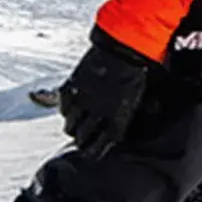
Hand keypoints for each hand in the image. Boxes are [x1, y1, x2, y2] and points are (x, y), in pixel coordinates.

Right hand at [59, 28, 154, 158]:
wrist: (124, 49)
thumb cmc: (137, 74)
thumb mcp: (138, 101)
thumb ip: (128, 117)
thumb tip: (126, 126)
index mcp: (117, 121)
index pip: (98, 147)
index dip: (93, 152)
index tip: (91, 152)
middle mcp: (97, 115)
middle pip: (81, 139)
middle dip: (82, 142)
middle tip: (82, 139)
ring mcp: (82, 102)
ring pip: (70, 126)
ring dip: (73, 128)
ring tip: (76, 125)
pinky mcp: (71, 88)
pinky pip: (64, 108)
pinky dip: (67, 111)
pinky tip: (72, 108)